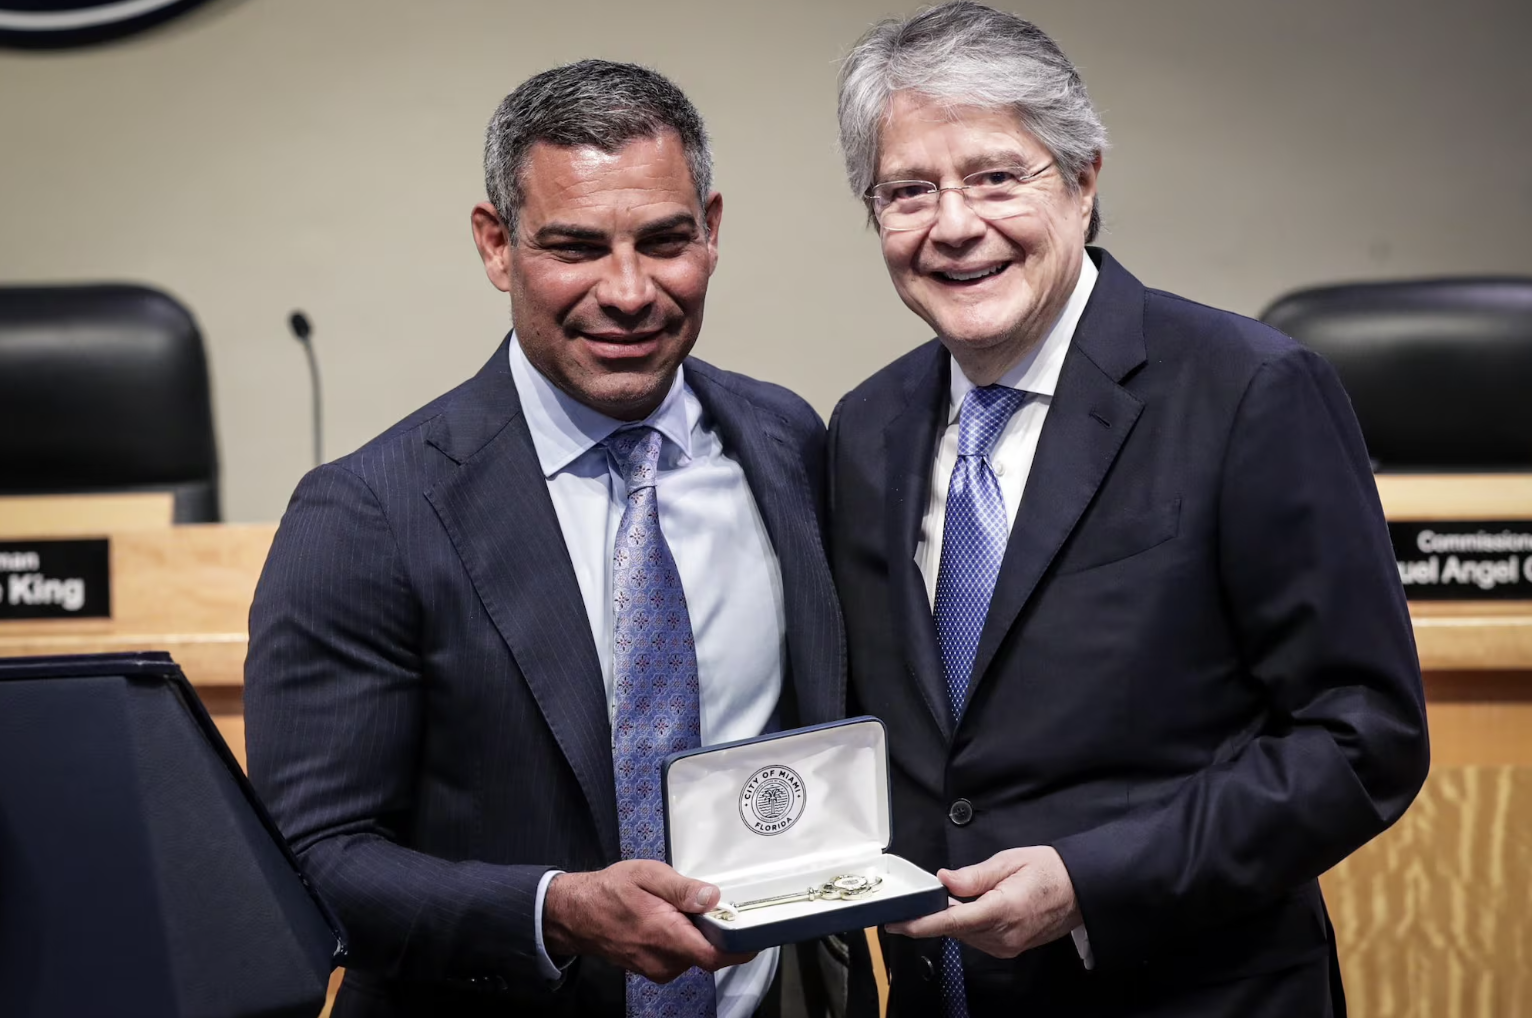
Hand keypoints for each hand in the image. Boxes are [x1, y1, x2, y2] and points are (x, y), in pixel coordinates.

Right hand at [543, 860, 755, 981]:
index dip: (739, 948)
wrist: (576, 915)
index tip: (755, 933)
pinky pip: (681, 958)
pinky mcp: (654, 970)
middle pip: (709, 954)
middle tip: (713, 905)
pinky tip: (672, 921)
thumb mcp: (647, 875)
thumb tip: (713, 897)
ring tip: (683, 909)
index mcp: (665, 935)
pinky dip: (685, 941)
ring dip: (698, 935)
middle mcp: (664, 960)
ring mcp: (658, 969)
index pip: (714, 955)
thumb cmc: (610, 891)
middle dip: (716, 932)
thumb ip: (681, 887)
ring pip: (695, 955)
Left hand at [885, 846, 1081, 958]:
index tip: (897, 923)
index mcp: (1003, 909)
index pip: (952, 921)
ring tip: (951, 897)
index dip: (921, 924)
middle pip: (954, 930)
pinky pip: (977, 939)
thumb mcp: (1009, 861)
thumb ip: (974, 875)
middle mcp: (1004, 934)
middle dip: (933, 915)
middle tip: (920, 897)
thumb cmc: (1048, 871)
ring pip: (964, 936)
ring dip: (951, 919)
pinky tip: (968, 907)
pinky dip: (966, 924)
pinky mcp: (1010, 948)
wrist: (1081, 890)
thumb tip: (944, 880)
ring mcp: (1008, 945)